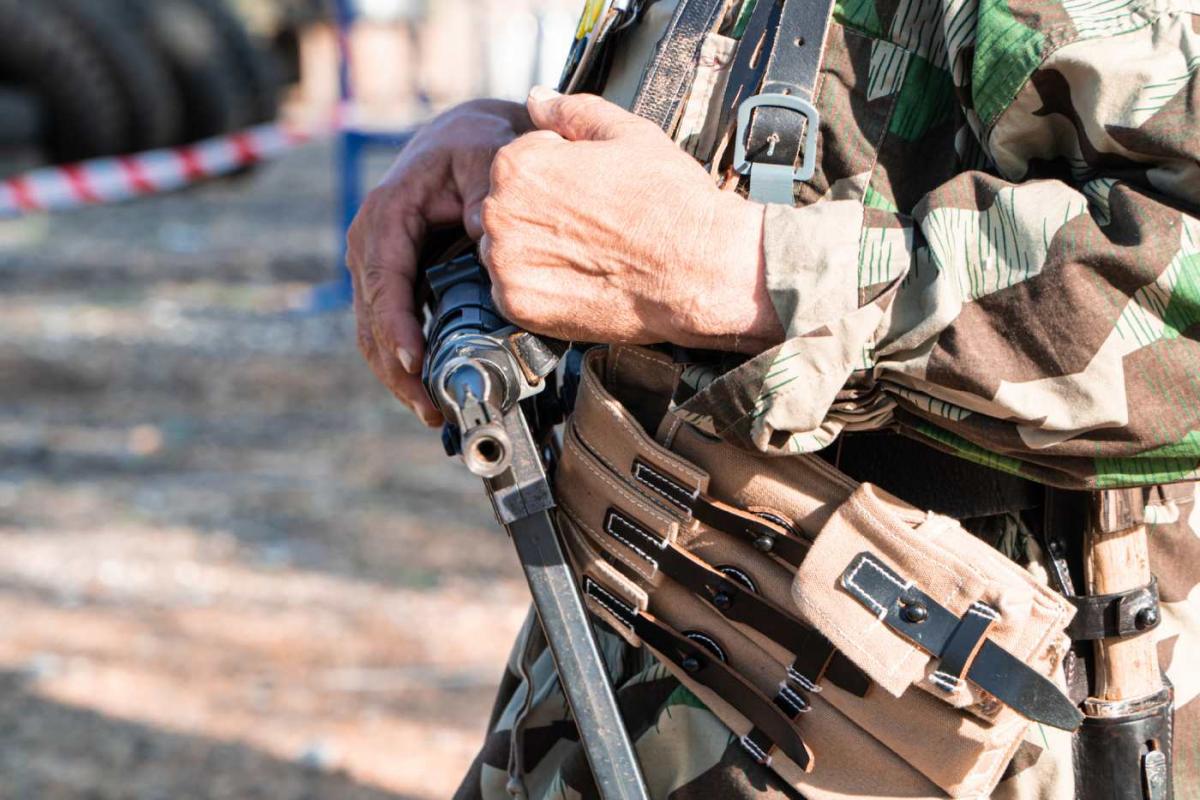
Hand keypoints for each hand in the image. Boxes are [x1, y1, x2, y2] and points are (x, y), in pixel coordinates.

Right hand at [347, 99, 531, 424]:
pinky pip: (390, 328)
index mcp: (388, 212)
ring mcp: (378, 265)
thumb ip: (488, 189)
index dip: (397, 325)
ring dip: (398, 376)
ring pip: (374, 331)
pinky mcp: (394, 282)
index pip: (384, 278)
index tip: (414, 361)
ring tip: (431, 412)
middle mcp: (372, 242)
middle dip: (397, 368)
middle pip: (371, 317)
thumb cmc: (476, 145)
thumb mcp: (486, 153)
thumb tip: (485, 237)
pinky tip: (429, 392)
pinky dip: (405, 363)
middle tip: (430, 408)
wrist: (469, 138)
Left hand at [480, 88, 783, 352]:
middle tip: (593, 223)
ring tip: (588, 251)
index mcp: (518, 164)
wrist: (701, 270)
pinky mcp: (519, 306)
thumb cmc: (670, 201)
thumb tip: (536, 99)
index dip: (557, 174)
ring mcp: (507, 264)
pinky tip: (581, 277)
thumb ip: (570, 111)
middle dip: (541, 211)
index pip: (516, 163)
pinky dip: (540, 286)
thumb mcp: (627, 133)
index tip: (590, 190)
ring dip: (535, 249)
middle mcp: (501, 214)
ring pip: (505, 250)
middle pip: (506, 207)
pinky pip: (513, 290)